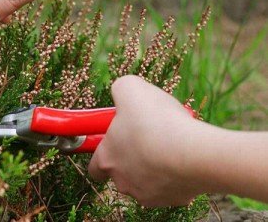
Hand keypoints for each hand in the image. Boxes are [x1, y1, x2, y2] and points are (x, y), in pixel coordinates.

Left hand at [88, 75, 203, 206]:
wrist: (195, 153)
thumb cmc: (156, 121)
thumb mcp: (130, 89)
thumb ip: (120, 90)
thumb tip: (121, 94)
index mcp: (107, 159)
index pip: (94, 166)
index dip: (104, 150)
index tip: (117, 137)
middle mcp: (122, 182)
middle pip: (123, 172)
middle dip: (133, 156)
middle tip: (149, 136)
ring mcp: (148, 195)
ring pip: (148, 180)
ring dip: (155, 165)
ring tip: (171, 144)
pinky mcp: (174, 200)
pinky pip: (172, 186)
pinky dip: (177, 174)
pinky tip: (186, 157)